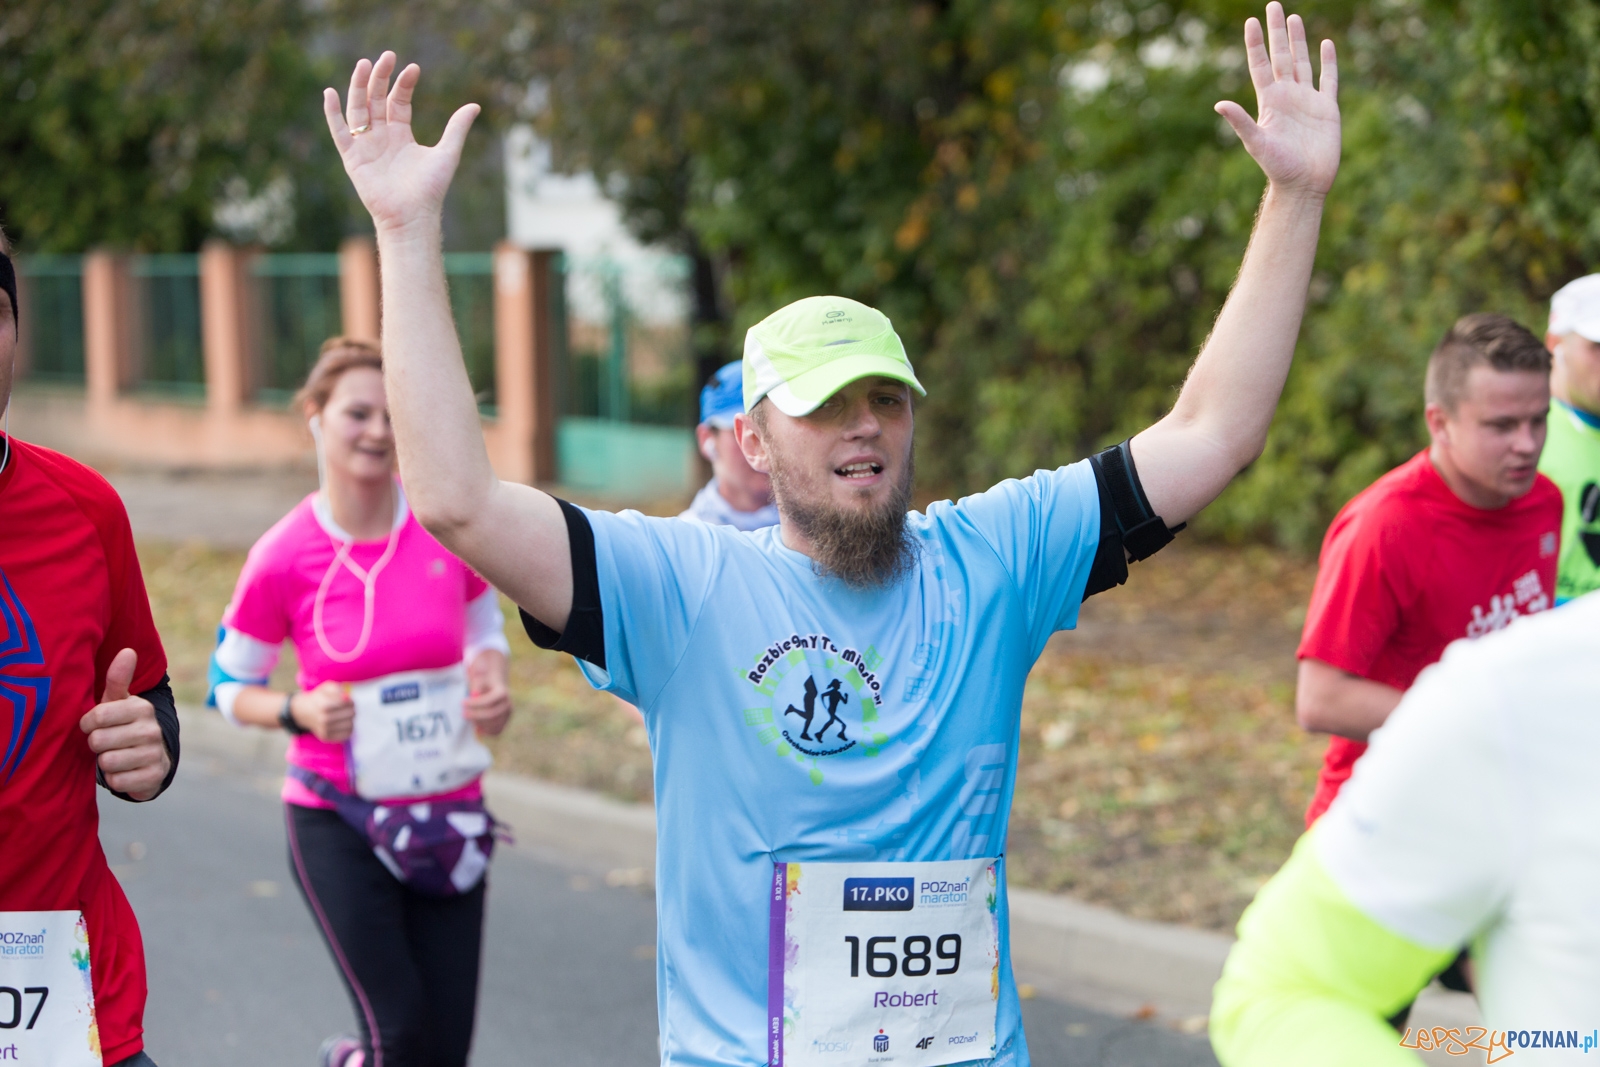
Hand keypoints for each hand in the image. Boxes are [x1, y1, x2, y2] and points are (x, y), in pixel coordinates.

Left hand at [80, 649, 169, 800]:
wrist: (153, 758)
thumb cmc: (125, 725)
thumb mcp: (119, 703)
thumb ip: (119, 678)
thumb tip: (127, 650)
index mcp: (142, 708)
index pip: (97, 716)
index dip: (87, 724)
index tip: (92, 725)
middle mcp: (152, 729)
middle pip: (99, 740)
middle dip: (96, 744)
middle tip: (106, 742)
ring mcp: (155, 753)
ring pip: (108, 762)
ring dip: (105, 763)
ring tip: (115, 755)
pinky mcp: (155, 776)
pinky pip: (118, 781)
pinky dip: (116, 779)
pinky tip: (124, 771)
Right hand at [290, 682, 355, 743]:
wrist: (304, 712)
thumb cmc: (319, 698)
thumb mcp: (326, 688)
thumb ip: (338, 690)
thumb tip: (347, 697)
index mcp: (324, 706)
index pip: (346, 705)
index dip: (351, 702)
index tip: (350, 701)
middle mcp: (324, 719)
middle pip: (350, 714)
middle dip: (352, 710)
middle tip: (349, 709)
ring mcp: (325, 730)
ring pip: (350, 725)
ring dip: (350, 719)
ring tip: (346, 716)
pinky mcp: (326, 737)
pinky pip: (346, 734)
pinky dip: (348, 728)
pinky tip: (343, 723)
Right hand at [323, 52, 479, 236]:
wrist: (413, 216)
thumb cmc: (430, 190)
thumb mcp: (447, 153)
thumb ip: (457, 129)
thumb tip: (475, 105)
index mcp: (401, 135)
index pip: (398, 102)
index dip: (403, 84)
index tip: (412, 68)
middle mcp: (381, 137)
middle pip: (376, 100)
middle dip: (380, 78)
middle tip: (386, 56)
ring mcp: (365, 146)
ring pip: (358, 109)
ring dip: (359, 87)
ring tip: (364, 65)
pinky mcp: (352, 157)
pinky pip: (339, 132)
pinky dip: (333, 114)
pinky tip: (331, 93)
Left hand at [463, 650, 511, 736]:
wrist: (496, 686)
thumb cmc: (485, 681)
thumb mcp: (480, 678)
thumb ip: (477, 685)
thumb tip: (474, 694)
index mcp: (503, 692)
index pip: (489, 701)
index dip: (475, 704)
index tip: (462, 702)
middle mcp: (508, 704)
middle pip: (492, 714)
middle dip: (475, 715)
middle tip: (463, 713)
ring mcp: (508, 714)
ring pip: (493, 724)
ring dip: (479, 723)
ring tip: (469, 718)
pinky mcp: (505, 721)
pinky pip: (496, 730)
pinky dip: (486, 730)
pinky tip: (477, 727)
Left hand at [1215, 2, 1339, 198]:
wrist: (1303, 184)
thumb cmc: (1277, 167)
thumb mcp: (1256, 143)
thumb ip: (1241, 122)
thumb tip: (1219, 104)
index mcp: (1269, 102)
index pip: (1261, 65)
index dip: (1256, 44)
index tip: (1251, 21)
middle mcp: (1287, 96)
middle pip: (1281, 56)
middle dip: (1277, 32)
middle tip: (1273, 6)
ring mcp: (1307, 100)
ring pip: (1302, 62)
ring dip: (1299, 41)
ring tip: (1294, 18)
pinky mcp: (1327, 108)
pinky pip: (1329, 79)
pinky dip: (1328, 62)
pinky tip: (1326, 45)